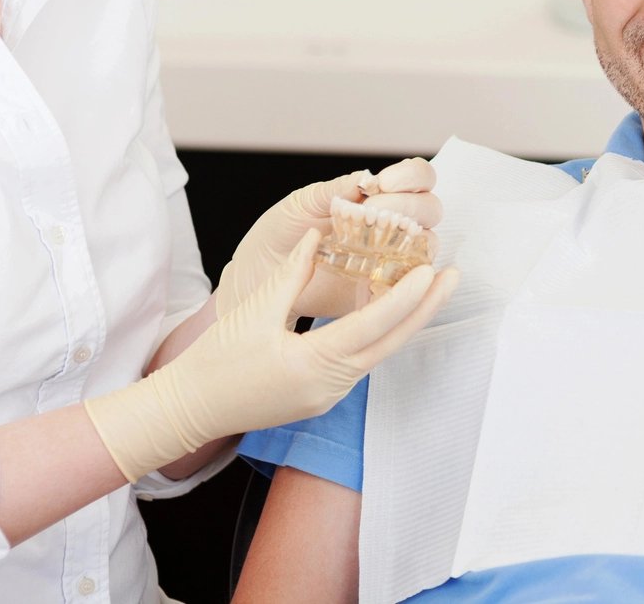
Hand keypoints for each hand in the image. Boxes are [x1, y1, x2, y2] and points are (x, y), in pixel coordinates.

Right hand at [85, 230, 458, 482]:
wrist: (190, 409)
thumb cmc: (216, 361)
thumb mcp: (256, 309)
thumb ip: (293, 272)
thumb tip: (320, 233)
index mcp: (313, 364)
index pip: (372, 327)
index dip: (405, 298)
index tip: (430, 271)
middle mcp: (328, 385)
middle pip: (389, 344)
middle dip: (424, 309)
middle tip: (453, 276)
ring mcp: (326, 396)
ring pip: (377, 354)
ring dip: (404, 321)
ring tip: (427, 288)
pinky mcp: (319, 397)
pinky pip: (359, 362)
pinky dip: (377, 335)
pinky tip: (387, 312)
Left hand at [217, 158, 443, 318]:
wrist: (255, 277)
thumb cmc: (279, 234)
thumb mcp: (302, 203)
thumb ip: (336, 190)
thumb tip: (368, 177)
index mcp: (375, 196)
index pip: (417, 178)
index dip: (411, 176)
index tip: (383, 183)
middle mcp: (391, 225)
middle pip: (431, 208)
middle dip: (409, 206)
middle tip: (373, 212)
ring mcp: (390, 259)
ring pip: (428, 244)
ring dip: (411, 238)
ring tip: (375, 243)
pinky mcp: (382, 291)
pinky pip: (411, 285)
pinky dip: (407, 277)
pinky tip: (382, 270)